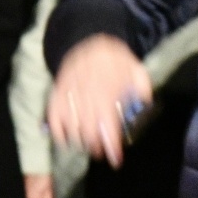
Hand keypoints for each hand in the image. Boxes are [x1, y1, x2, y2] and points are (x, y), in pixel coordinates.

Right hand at [44, 35, 151, 166]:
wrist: (89, 37)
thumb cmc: (116, 59)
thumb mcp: (136, 69)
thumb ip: (142, 87)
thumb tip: (145, 102)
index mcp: (107, 88)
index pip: (108, 123)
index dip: (111, 144)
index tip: (115, 159)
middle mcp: (86, 92)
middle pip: (87, 128)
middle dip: (94, 145)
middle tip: (101, 151)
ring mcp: (69, 92)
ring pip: (69, 124)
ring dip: (78, 139)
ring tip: (86, 145)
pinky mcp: (57, 91)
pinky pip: (53, 114)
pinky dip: (56, 129)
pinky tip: (64, 138)